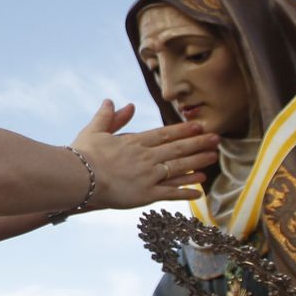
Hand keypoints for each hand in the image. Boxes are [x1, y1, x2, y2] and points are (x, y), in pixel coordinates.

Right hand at [71, 100, 219, 209]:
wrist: (79, 178)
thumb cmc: (83, 155)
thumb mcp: (94, 131)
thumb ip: (107, 117)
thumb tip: (113, 101)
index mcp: (134, 142)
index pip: (164, 134)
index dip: (183, 130)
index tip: (198, 126)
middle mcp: (146, 157)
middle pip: (177, 149)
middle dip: (198, 143)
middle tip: (217, 139)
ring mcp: (148, 176)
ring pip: (179, 168)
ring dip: (198, 163)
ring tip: (213, 158)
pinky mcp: (146, 195)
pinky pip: (170, 193)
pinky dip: (186, 191)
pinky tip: (200, 190)